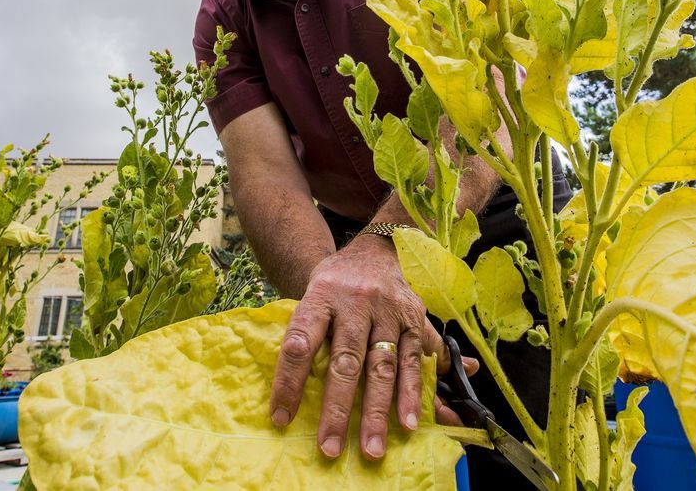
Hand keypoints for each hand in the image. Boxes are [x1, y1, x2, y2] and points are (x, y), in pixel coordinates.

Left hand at [269, 233, 476, 459]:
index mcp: (320, 296)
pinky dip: (411, 392)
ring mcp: (388, 309)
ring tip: (373, 446)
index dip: (289, 382)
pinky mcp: (415, 316)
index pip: (300, 342)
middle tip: (331, 448)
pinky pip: (413, 358)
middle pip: (345, 361)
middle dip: (338, 409)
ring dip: (378, 410)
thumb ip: (305, 334)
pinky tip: (409, 421)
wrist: (376, 248)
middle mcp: (355, 302)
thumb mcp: (311, 295)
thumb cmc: (335, 283)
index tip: (281, 418)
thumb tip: (285, 386)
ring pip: (382, 365)